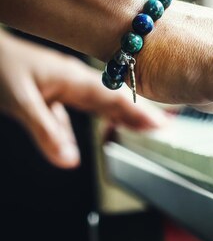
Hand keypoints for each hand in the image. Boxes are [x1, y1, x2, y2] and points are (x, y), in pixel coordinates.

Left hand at [0, 32, 164, 167]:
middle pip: (115, 99)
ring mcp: (64, 82)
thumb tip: (70, 161)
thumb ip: (47, 131)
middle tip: (165, 128)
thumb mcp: (20, 102)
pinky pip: (80, 105)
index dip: (140, 114)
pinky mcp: (53, 88)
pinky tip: (86, 133)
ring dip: (120, 115)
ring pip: (100, 101)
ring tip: (141, 128)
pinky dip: (91, 118)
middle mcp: (74, 79)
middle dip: (139, 113)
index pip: (115, 99)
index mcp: (74, 79)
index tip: (163, 126)